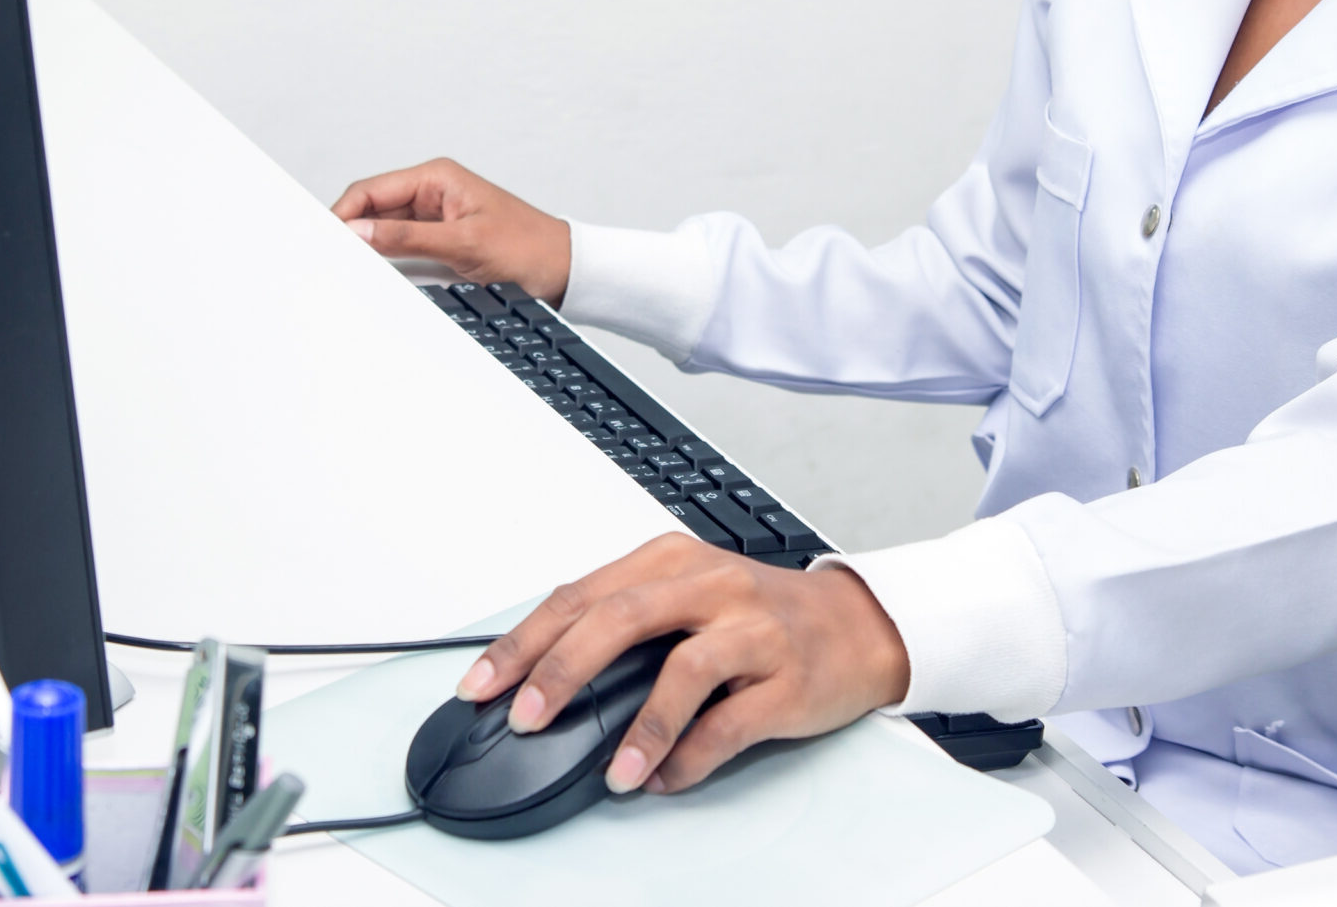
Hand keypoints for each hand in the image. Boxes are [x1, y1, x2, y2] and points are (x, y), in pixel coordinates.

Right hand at [330, 159, 571, 302]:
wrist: (565, 270)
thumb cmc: (528, 248)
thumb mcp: (463, 244)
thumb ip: (407, 239)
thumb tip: (359, 232)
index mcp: (436, 178)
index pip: (370, 191)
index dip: (342, 214)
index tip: (322, 240)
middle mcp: (432, 192)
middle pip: (371, 210)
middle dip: (350, 232)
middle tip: (328, 259)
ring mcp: (435, 217)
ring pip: (383, 231)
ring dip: (368, 248)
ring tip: (350, 267)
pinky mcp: (440, 239)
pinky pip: (401, 247)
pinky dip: (386, 260)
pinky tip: (377, 273)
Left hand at [454, 533, 910, 794]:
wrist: (856, 624)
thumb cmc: (757, 612)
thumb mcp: (685, 594)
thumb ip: (622, 620)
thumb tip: (540, 674)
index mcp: (670, 560)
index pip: (580, 595)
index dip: (524, 642)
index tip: (481, 684)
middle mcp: (709, 584)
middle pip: (619, 618)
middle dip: (560, 671)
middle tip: (524, 718)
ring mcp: (752, 630)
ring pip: (682, 670)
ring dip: (638, 727)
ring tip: (609, 772)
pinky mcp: (787, 679)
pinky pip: (731, 723)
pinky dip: (691, 755)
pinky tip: (664, 777)